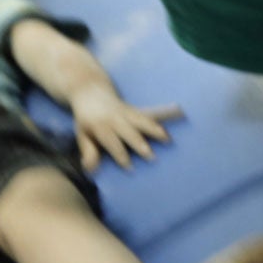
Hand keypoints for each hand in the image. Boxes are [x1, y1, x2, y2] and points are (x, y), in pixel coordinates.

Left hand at [69, 88, 183, 169]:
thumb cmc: (86, 120)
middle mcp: (115, 118)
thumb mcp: (82, 136)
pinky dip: (166, 112)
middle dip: (140, 144)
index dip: (120, 156)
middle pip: (130, 132)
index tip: (130, 168)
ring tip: (168, 140)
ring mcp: (126, 112)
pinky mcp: (135, 109)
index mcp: (100, 126)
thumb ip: (88, 152)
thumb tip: (91, 170)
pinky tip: (180, 112)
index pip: (112, 143)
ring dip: (156, 130)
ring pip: (143, 121)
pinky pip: (152, 112)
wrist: (90, 92)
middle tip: (152, 157)